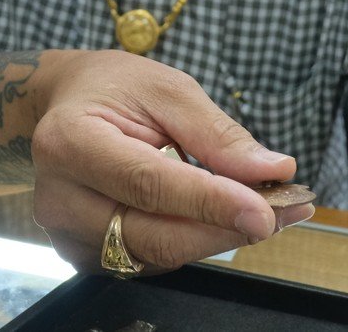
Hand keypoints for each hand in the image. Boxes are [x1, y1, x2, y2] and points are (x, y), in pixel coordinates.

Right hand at [30, 50, 312, 274]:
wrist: (63, 107)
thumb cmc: (113, 89)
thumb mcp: (166, 88)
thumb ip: (217, 133)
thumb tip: (273, 171)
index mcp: (70, 142)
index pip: (149, 185)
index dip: (210, 202)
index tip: (265, 211)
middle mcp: (59, 199)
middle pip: (156, 234)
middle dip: (227, 226)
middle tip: (287, 207)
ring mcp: (69, 235)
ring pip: (160, 255)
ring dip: (219, 235)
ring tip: (264, 204)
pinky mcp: (86, 256)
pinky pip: (153, 260)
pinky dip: (195, 240)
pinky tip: (221, 214)